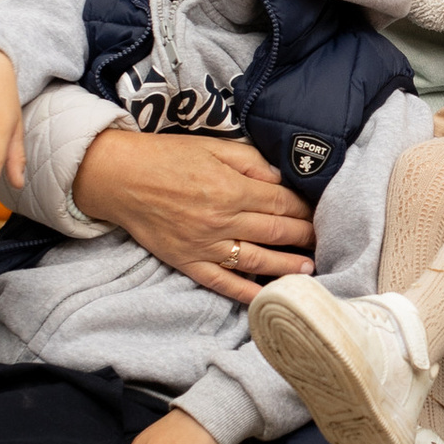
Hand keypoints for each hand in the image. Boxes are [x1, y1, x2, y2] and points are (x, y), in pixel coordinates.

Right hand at [73, 123, 316, 303]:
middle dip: (304, 236)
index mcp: (231, 188)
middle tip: (323, 240)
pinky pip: (224, 283)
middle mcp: (222, 220)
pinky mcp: (189, 263)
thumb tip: (281, 179)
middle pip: (276, 232)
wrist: (120, 178)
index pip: (281, 202)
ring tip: (309, 268)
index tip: (318, 212)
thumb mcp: (213, 147)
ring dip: (288, 266)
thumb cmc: (166, 157)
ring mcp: (206, 245)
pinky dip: (248, 292)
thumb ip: (251, 161)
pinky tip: (270, 297)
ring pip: (258, 261)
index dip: (304, 208)